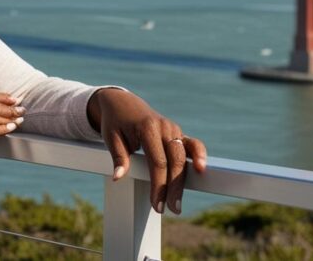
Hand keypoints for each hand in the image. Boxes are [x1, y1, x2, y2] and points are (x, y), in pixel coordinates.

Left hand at [88, 88, 206, 214]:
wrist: (122, 102)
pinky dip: (200, 155)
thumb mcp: (111, 137)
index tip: (157, 204)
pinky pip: (192, 145)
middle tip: (171, 209)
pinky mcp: (178, 133)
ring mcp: (173, 129)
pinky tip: (202, 169)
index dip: (159, 185)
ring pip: (185, 156)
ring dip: (185, 179)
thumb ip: (118, 157)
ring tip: (181, 201)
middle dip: (174, 187)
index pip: (157, 162)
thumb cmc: (115, 122)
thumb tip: (118, 177)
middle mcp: (164, 127)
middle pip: (175, 161)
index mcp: (147, 128)